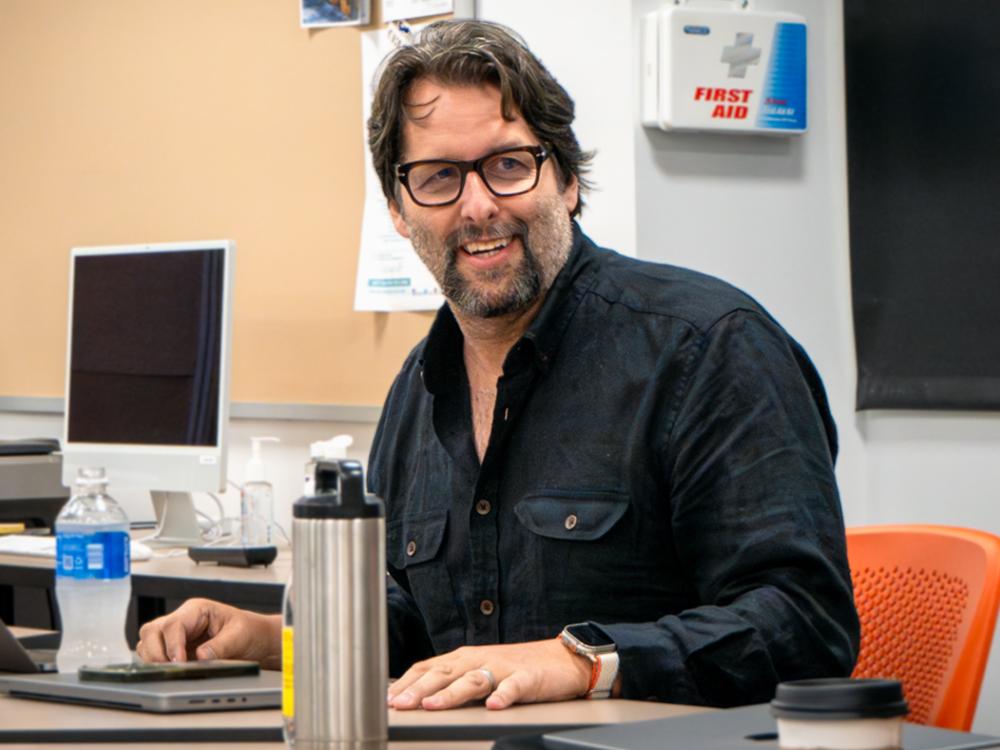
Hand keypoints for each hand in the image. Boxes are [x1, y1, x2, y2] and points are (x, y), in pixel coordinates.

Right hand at [136, 598, 281, 669]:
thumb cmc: (249, 631)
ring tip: (170, 671)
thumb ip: (220, 646)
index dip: (172, 644)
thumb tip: (201, 657)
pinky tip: (169, 672)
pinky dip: (154, 664)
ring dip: (152, 658)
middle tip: (170, 669)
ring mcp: (175, 635)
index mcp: (197, 610)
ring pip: (147, 642)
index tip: (179, 662)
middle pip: (152, 631)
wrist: (255, 639)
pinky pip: (153, 655)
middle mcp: (183, 620)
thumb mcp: (240, 636)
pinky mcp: (174, 649)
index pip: (173, 624)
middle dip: (156, 652)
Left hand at [387, 639, 591, 710]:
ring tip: (434, 706)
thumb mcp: (478, 670)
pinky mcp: (527, 678)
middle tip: (400, 705)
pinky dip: (502, 696)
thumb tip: (417, 698)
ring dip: (451, 693)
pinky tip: (493, 706)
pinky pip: (513, 687)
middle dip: (419, 690)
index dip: (407, 683)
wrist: (560, 659)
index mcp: (464, 657)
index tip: (387, 699)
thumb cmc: (516, 667)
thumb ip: (452, 681)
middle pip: (444, 673)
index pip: (428, 668)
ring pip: (473, 679)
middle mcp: (479, 658)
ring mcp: (503, 667)